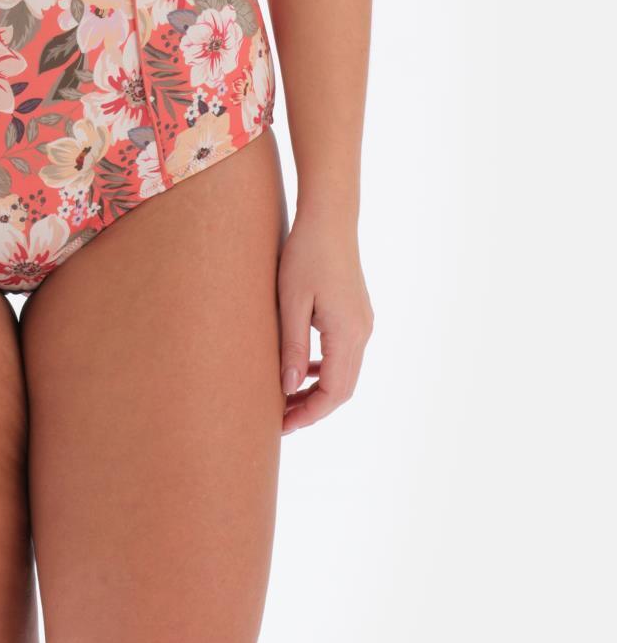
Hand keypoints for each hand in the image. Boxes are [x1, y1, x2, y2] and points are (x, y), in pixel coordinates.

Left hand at [277, 208, 372, 434]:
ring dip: (318, 390)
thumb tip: (289, 389)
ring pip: (345, 373)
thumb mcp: (291, 301)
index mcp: (347, 333)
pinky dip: (325, 369)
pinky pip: (344, 354)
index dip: (309, 413)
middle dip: (313, 408)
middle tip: (280, 419)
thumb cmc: (305, 254)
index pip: (333, 392)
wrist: (329, 218)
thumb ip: (292, 347)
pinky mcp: (357, 314)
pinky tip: (302, 369)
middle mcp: (362, 333)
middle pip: (342, 389)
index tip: (282, 424)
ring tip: (287, 399)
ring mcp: (363, 323)